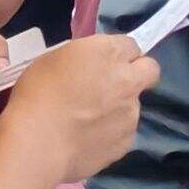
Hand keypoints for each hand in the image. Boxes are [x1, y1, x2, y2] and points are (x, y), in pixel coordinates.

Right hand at [0, 32, 156, 187]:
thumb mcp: (54, 59)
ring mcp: (131, 114)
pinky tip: (88, 139)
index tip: (103, 63)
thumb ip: (84, 59)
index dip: (118, 53)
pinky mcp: (126, 143)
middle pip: (150, 70)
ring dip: (119, 107)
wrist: (39, 143)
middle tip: (114, 84)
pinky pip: (123, 132)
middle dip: (138, 73)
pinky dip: (111, 132)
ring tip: (89, 120)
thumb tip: (93, 68)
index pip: (131, 45)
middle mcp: (128, 80)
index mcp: (108, 53)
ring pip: (134, 105)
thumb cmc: (38, 94)